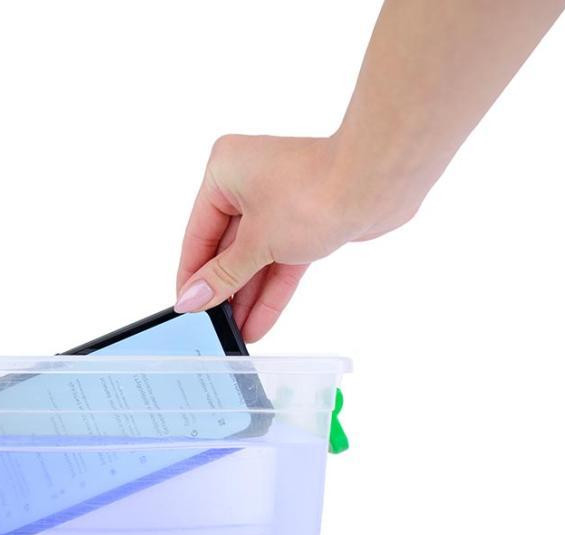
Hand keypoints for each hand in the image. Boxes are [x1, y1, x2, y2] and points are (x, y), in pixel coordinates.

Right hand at [175, 133, 425, 341]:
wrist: (378, 184)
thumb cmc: (314, 192)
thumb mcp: (257, 242)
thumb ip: (223, 275)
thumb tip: (191, 299)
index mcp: (224, 172)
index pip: (198, 233)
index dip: (192, 275)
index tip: (186, 307)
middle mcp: (248, 182)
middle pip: (227, 247)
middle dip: (225, 289)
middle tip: (213, 326)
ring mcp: (279, 202)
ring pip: (256, 257)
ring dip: (248, 295)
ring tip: (236, 332)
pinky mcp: (305, 221)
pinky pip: (280, 259)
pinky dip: (272, 288)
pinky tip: (259, 321)